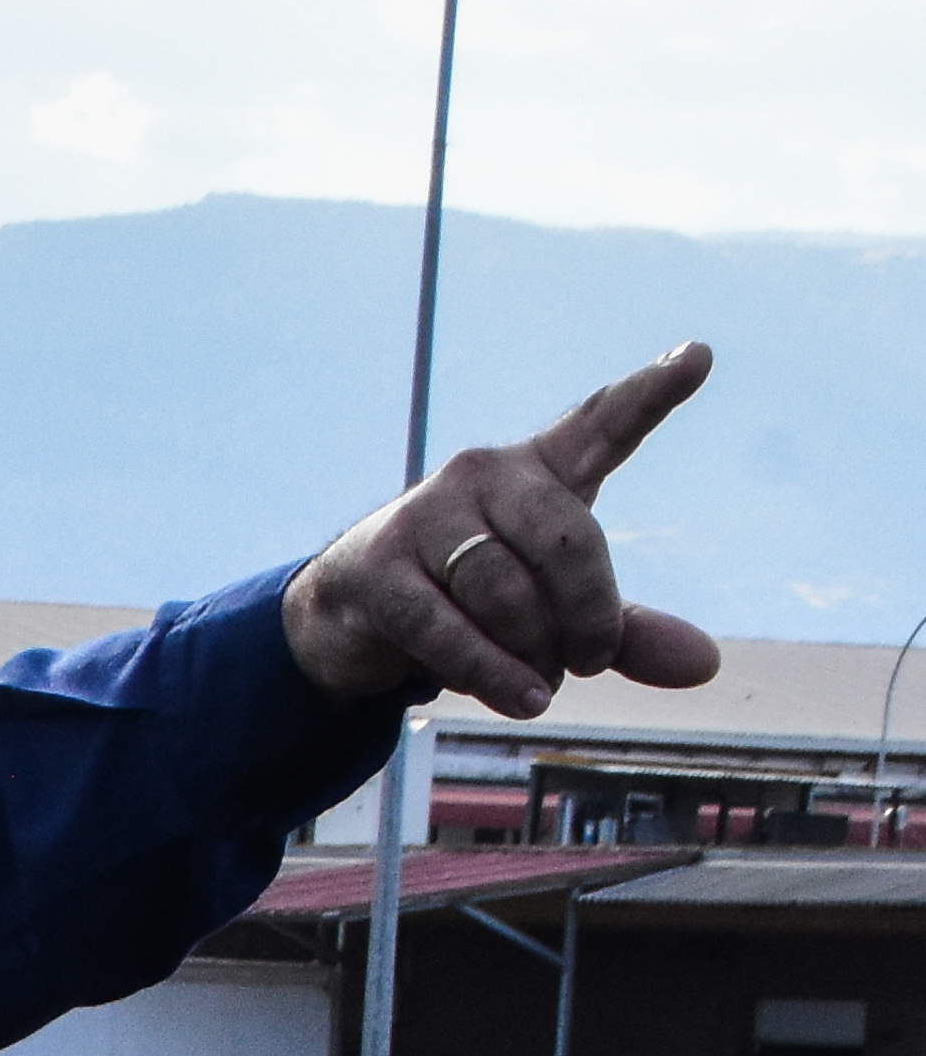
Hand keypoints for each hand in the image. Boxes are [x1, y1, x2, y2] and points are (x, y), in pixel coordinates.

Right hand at [285, 348, 722, 718]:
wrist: (350, 615)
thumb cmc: (470, 600)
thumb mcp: (554, 613)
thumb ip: (627, 633)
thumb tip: (704, 666)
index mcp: (539, 470)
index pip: (602, 421)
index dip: (650, 393)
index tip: (699, 358)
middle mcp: (483, 474)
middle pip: (566, 539)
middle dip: (589, 613)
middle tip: (591, 661)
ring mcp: (425, 516)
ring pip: (506, 591)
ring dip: (533, 653)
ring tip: (537, 684)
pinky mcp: (379, 569)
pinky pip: (449, 628)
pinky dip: (493, 673)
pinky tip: (524, 698)